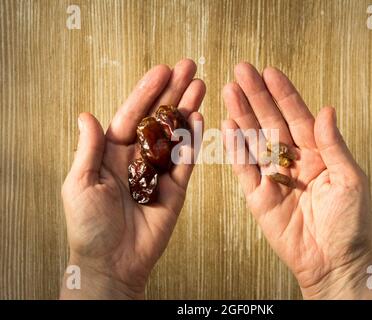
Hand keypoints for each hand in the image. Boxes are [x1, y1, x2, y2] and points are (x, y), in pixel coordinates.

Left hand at [60, 59, 204, 298]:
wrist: (113, 262)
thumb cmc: (89, 226)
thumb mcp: (80, 183)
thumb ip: (88, 149)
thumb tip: (87, 115)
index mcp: (112, 152)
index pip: (133, 114)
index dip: (147, 91)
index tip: (162, 69)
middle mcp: (138, 157)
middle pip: (159, 118)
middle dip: (174, 91)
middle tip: (191, 67)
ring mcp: (159, 172)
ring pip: (176, 134)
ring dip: (188, 109)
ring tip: (201, 85)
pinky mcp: (175, 189)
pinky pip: (186, 161)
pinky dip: (194, 141)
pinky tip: (200, 118)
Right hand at [222, 63, 371, 298]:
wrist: (334, 262)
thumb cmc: (351, 223)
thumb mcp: (350, 179)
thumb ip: (333, 144)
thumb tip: (326, 110)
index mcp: (317, 154)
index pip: (297, 116)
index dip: (283, 94)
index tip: (270, 72)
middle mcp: (293, 161)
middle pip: (270, 122)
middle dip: (256, 96)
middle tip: (241, 71)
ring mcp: (273, 177)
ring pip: (254, 140)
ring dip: (242, 115)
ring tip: (229, 90)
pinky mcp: (258, 196)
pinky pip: (244, 169)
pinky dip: (235, 148)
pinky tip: (228, 126)